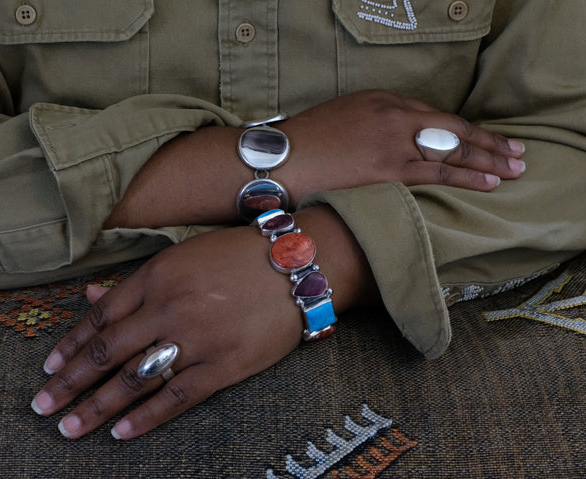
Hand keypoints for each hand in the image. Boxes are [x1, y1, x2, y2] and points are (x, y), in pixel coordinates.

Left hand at [31, 226, 304, 438]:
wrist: (298, 265)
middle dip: (68, 382)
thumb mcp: (181, 257)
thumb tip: (90, 298)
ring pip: (134, 380)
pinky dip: (146, 418)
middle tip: (40, 407)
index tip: (48, 368)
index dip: (70, 346)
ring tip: (68, 428)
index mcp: (156, 277)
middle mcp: (168, 308)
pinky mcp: (223, 366)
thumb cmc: (236, 256)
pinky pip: (176, 397)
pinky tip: (120, 434)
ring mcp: (195, 339)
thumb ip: (135, 283)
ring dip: (97, 407)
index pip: (100, 317)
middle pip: (106, 353)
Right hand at [277, 89, 526, 202]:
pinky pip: (438, 171)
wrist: (282, 157)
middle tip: (516, 151)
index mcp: (382, 98)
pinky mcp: (389, 167)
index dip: (461, 132)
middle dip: (488, 140)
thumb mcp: (342, 118)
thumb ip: (372, 125)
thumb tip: (389, 144)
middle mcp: (394, 113)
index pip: (432, 116)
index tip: (479, 140)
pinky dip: (468, 176)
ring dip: (488, 159)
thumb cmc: (305, 142)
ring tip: (514, 168)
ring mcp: (394, 139)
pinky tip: (490, 181)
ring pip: (453, 149)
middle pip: (453, 128)